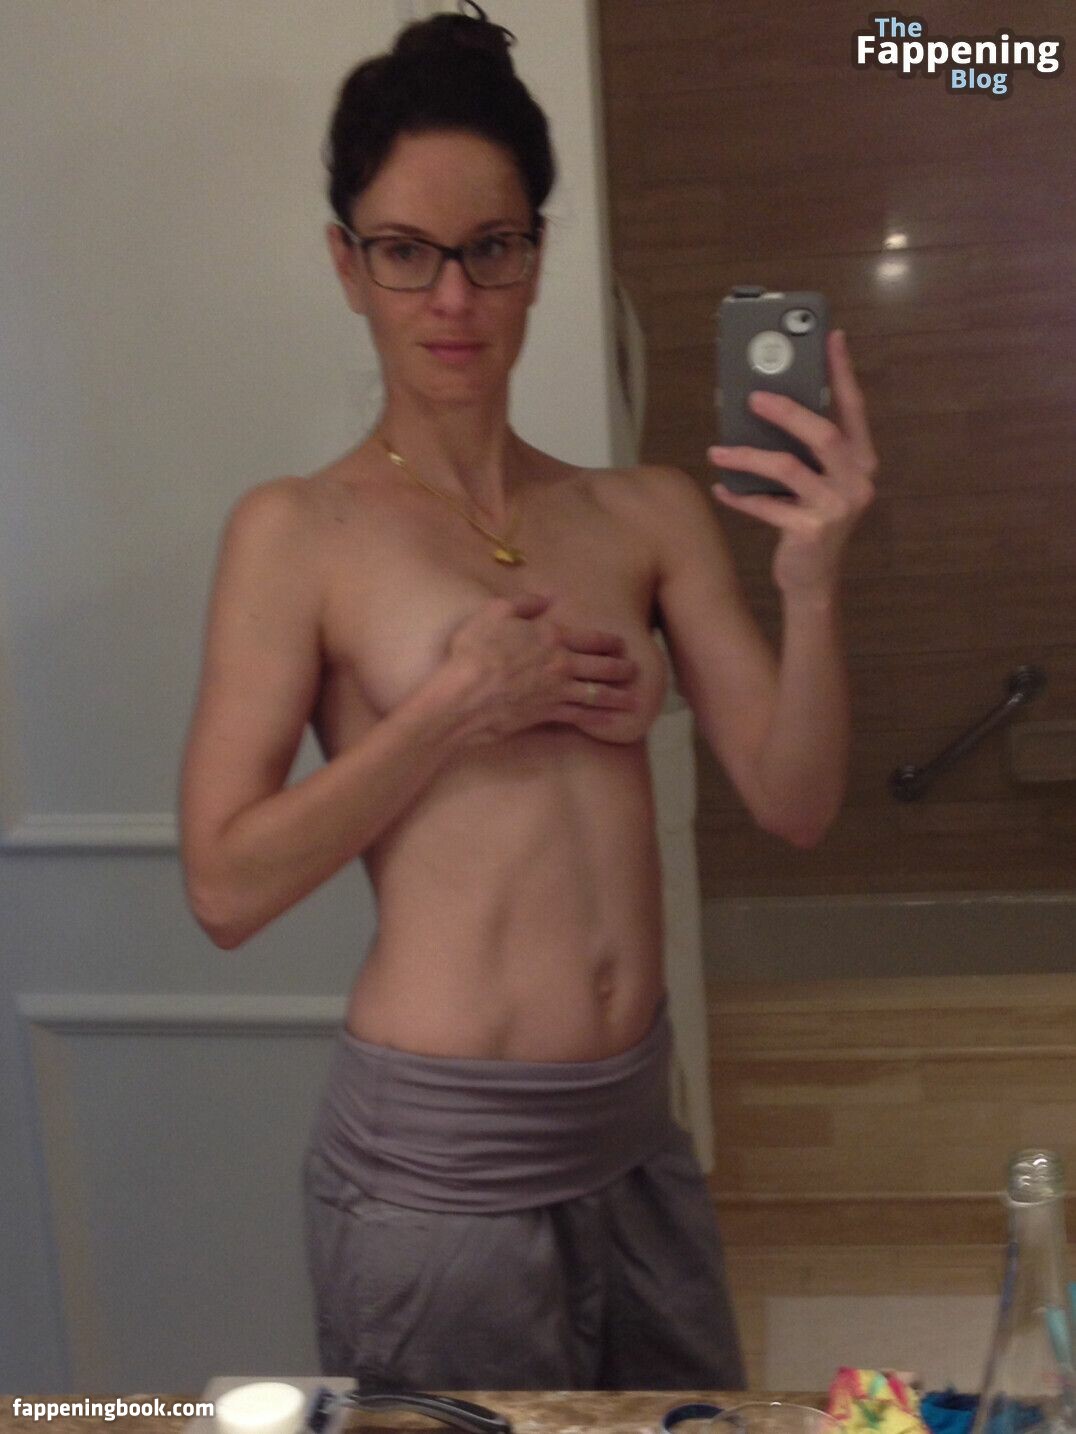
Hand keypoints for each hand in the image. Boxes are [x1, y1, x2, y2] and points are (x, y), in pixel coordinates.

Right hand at [445, 591, 639, 744]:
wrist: (463, 694)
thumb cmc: (474, 651)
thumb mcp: (494, 613)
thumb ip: (524, 603)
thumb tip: (547, 597)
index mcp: (551, 637)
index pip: (590, 638)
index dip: (609, 641)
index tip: (622, 644)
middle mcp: (561, 664)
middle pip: (601, 667)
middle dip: (621, 669)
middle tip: (635, 671)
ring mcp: (557, 691)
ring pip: (597, 693)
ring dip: (618, 696)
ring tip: (634, 700)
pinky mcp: (547, 714)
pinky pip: (580, 717)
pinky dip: (598, 720)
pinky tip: (611, 722)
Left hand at [706, 329, 876, 596]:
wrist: (813, 581)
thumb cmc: (810, 522)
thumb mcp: (816, 482)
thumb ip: (806, 450)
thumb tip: (765, 405)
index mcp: (862, 462)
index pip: (854, 409)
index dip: (842, 373)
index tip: (832, 337)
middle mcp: (857, 482)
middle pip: (823, 434)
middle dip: (786, 411)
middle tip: (753, 397)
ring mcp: (836, 508)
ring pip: (788, 468)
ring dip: (748, 455)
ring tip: (718, 449)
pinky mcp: (811, 532)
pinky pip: (767, 506)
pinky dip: (741, 497)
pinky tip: (721, 488)